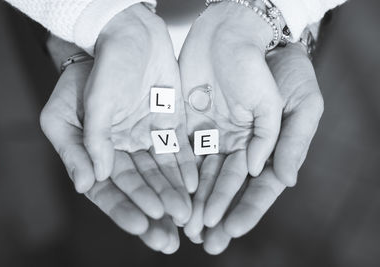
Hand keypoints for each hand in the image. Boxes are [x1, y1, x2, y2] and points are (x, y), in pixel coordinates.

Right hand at [40, 53, 179, 252]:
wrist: (121, 39)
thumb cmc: (88, 74)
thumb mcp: (67, 110)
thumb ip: (80, 147)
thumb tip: (89, 185)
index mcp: (97, 152)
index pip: (110, 190)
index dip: (126, 210)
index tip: (143, 227)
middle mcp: (124, 150)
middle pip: (141, 188)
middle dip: (155, 212)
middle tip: (171, 239)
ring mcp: (149, 138)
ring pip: (163, 174)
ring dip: (175, 196)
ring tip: (189, 218)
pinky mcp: (170, 125)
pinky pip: (179, 150)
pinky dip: (187, 168)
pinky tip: (196, 187)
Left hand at [196, 43, 323, 253]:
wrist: (245, 35)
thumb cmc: (285, 69)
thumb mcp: (302, 102)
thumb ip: (293, 142)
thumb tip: (285, 181)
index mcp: (268, 148)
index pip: (259, 187)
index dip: (246, 209)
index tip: (232, 230)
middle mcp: (240, 148)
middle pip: (226, 187)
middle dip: (216, 214)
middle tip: (204, 240)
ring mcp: (215, 136)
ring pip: (202, 176)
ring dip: (195, 202)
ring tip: (186, 226)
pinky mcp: (192, 123)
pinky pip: (184, 152)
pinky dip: (179, 174)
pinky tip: (173, 193)